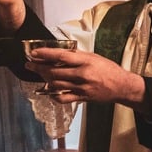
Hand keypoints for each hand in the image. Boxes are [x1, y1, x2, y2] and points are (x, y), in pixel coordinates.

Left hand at [25, 48, 145, 107]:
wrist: (122, 86)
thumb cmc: (109, 70)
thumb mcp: (94, 57)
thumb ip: (77, 55)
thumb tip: (60, 52)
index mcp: (86, 61)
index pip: (61, 56)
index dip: (45, 54)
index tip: (34, 53)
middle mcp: (83, 74)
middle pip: (55, 71)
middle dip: (39, 67)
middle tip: (30, 64)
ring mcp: (82, 87)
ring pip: (57, 84)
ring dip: (44, 79)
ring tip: (38, 74)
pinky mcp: (82, 97)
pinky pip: (63, 98)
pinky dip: (54, 95)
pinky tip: (49, 92)